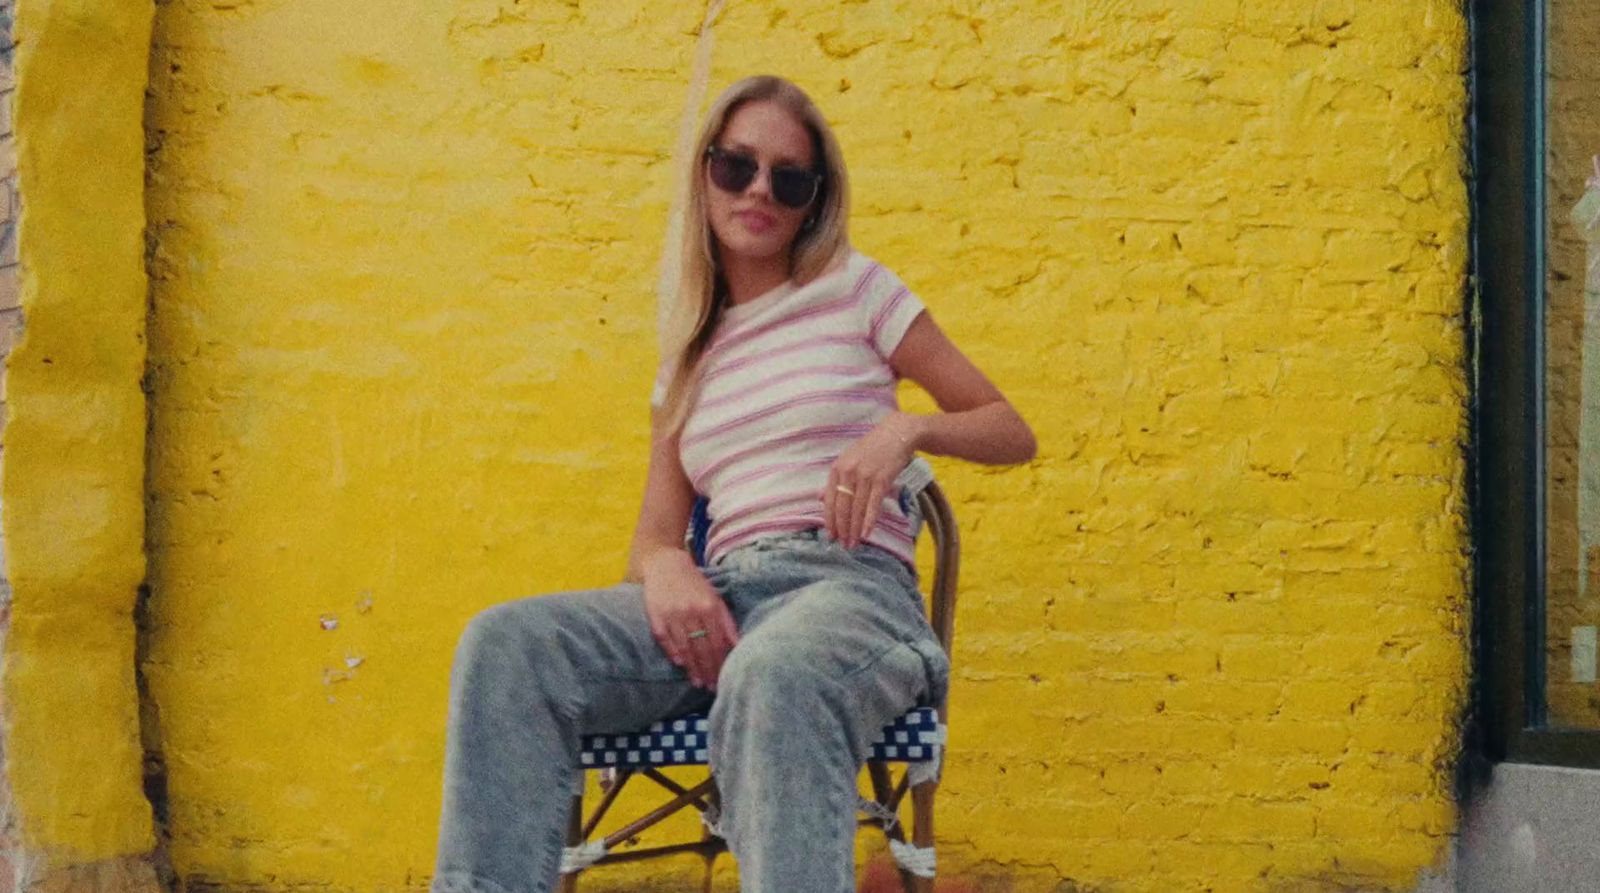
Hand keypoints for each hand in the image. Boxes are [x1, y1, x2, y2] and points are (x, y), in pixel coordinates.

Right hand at [640, 549, 738, 689]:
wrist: (665, 563)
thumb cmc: (694, 583)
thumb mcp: (714, 597)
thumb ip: (726, 620)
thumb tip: (737, 644)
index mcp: (709, 606)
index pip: (718, 642)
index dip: (721, 663)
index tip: (725, 678)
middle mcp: (691, 611)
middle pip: (703, 648)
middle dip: (709, 670)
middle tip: (713, 688)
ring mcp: (672, 614)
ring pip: (685, 648)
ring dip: (693, 668)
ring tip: (699, 683)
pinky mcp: (656, 616)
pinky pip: (665, 640)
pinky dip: (673, 653)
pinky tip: (681, 665)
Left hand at [823, 412, 919, 548]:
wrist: (897, 433)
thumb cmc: (873, 449)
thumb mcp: (849, 460)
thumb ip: (836, 480)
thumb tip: (820, 498)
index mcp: (837, 468)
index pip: (830, 500)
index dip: (830, 520)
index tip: (831, 535)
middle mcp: (848, 472)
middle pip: (842, 507)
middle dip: (842, 529)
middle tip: (843, 544)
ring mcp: (865, 475)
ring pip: (856, 509)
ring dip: (854, 529)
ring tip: (853, 543)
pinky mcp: (881, 479)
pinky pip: (873, 504)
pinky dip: (869, 521)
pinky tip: (866, 533)